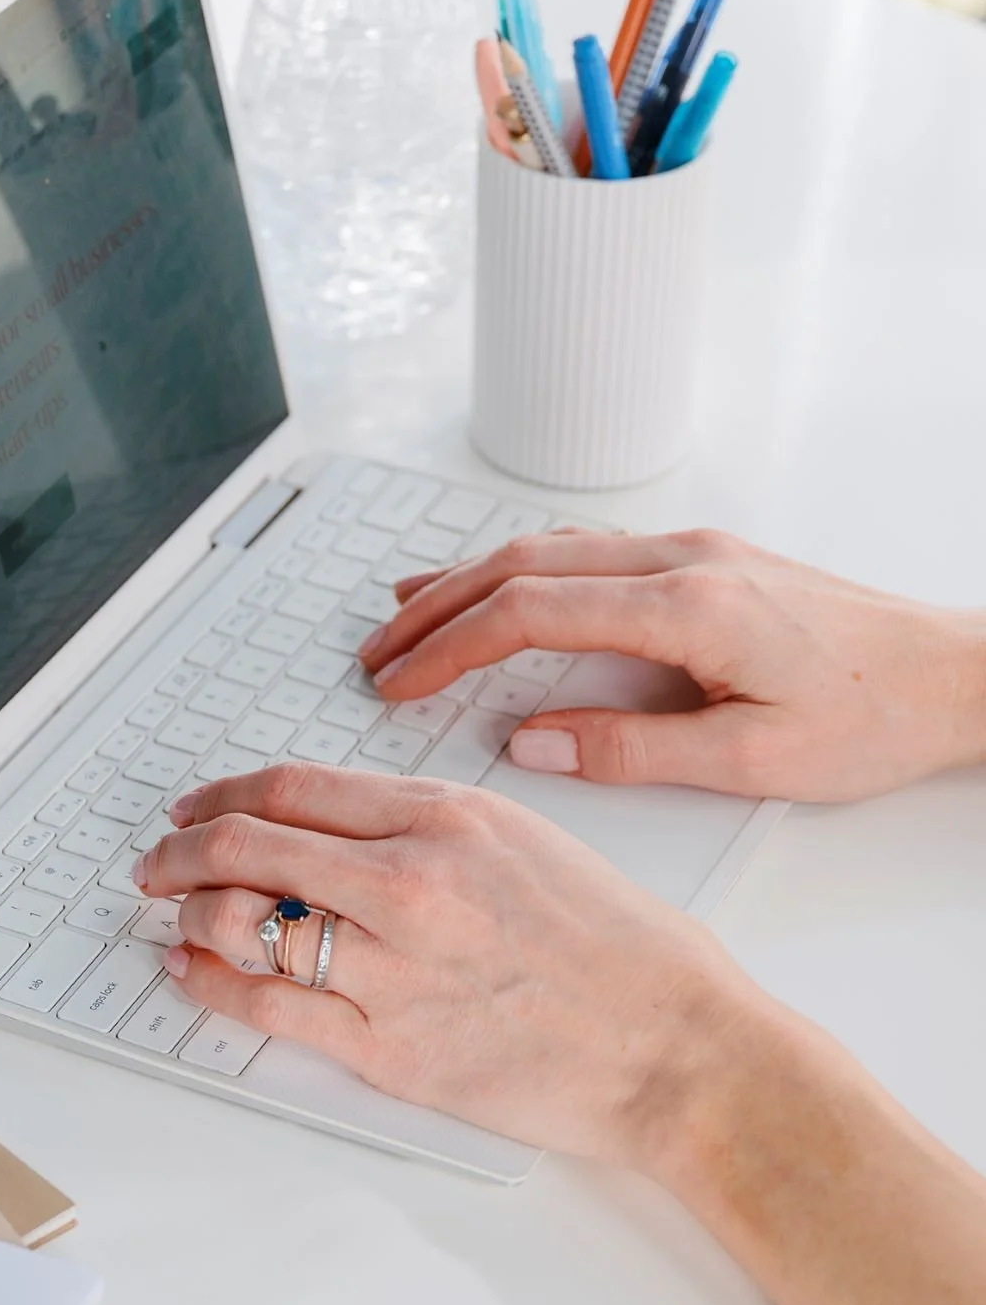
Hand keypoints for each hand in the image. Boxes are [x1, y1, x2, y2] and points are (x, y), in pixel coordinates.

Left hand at [134, 764, 763, 1164]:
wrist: (677, 1047)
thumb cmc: (625, 952)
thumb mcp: (531, 843)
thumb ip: (432, 828)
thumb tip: (341, 829)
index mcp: (449, 817)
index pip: (294, 787)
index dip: (222, 793)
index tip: (196, 804)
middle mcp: (411, 880)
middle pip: (247, 842)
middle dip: (180, 850)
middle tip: (156, 861)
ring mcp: (392, 965)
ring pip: (242, 921)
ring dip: (189, 915)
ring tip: (177, 918)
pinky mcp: (387, 1046)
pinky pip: (267, 1005)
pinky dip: (211, 984)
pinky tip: (194, 976)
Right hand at [357, 528, 985, 802]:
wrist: (954, 674)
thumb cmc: (874, 718)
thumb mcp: (751, 759)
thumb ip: (630, 750)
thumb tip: (531, 742)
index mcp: (686, 606)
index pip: (528, 612)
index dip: (448, 647)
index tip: (396, 683)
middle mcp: (682, 559)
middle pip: (520, 565)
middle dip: (435, 608)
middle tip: (376, 653)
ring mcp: (693, 549)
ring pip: (550, 546)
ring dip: (469, 578)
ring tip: (406, 612)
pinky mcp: (706, 558)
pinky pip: (588, 548)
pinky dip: (523, 566)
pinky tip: (498, 583)